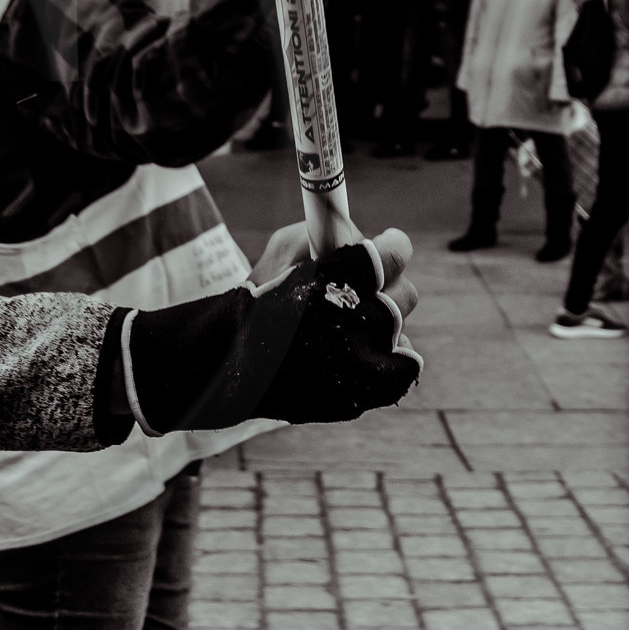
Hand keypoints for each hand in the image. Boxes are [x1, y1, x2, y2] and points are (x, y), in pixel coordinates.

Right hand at [127, 226, 422, 432]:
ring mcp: (364, 362)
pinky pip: (400, 370)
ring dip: (380, 325)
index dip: (391, 247)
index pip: (395, 253)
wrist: (224, 366)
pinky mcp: (364, 393)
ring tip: (347, 327)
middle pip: (404, 295)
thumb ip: (322, 236)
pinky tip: (355, 353)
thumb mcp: (279, 254)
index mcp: (339, 278)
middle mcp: (358, 318)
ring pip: (400, 332)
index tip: (386, 244)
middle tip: (363, 289)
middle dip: (385, 288)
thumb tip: (362, 236)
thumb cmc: (254, 302)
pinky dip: (384, 360)